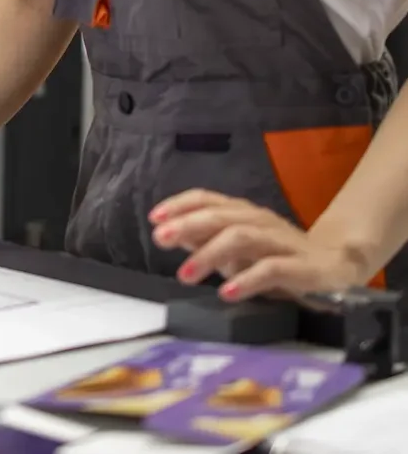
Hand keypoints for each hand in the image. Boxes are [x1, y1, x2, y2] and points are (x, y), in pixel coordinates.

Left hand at [150, 190, 373, 300]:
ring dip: (209, 254)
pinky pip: (272, 269)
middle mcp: (260, 220)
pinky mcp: (302, 267)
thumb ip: (206, 241)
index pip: (207, 199)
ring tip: (185, 274)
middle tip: (161, 240)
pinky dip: (247, 279)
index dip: (179, 206)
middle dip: (187, 226)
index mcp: (242, 212)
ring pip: (241, 238)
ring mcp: (281, 241)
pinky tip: (227, 292)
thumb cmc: (277, 255)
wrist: (338, 264)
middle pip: (220, 216)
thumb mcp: (237, 249)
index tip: (154, 219)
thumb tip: (173, 235)